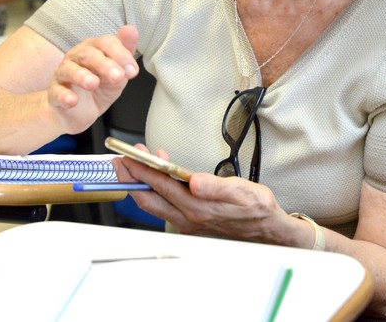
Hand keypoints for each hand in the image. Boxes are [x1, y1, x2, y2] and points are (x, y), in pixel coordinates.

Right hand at [46, 25, 138, 132]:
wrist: (79, 112)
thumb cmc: (99, 87)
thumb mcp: (117, 72)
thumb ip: (125, 53)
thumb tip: (131, 30)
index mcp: (94, 49)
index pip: (105, 42)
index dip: (120, 54)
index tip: (132, 71)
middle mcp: (76, 57)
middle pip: (88, 54)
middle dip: (104, 64)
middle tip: (118, 76)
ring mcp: (63, 75)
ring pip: (68, 70)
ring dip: (81, 75)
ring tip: (93, 83)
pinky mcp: (54, 93)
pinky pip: (56, 92)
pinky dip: (64, 96)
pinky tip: (73, 101)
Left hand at [115, 148, 287, 241]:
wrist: (266, 230)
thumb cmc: (255, 209)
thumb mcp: (242, 191)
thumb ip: (216, 187)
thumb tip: (194, 180)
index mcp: (197, 206)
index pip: (161, 185)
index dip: (142, 169)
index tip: (129, 156)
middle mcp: (187, 216)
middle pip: (148, 197)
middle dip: (131, 178)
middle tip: (119, 160)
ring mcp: (187, 221)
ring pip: (153, 203)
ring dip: (140, 184)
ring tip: (133, 166)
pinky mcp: (190, 221)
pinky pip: (163, 206)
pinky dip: (154, 190)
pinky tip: (158, 178)